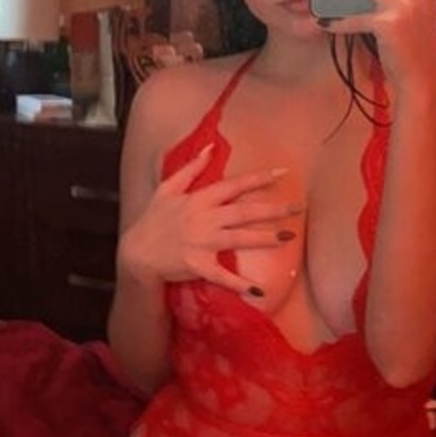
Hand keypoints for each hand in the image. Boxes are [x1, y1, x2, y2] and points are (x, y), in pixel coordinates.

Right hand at [118, 144, 302, 295]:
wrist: (137, 253)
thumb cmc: (153, 219)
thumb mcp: (168, 188)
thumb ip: (190, 168)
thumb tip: (210, 147)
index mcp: (200, 199)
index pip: (235, 185)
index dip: (259, 179)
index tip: (283, 173)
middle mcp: (204, 219)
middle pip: (245, 212)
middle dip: (273, 209)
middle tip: (298, 207)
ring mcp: (202, 243)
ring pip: (240, 239)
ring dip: (265, 238)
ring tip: (288, 236)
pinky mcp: (198, 266)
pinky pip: (222, 276)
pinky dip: (239, 283)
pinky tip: (258, 289)